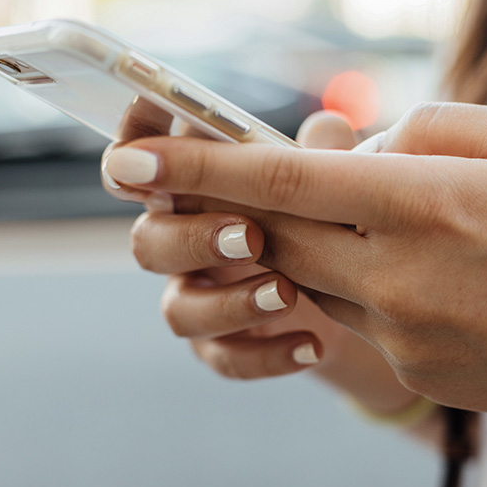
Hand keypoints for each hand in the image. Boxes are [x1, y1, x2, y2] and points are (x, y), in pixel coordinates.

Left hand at [103, 102, 486, 419]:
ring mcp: (401, 333)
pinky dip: (364, 284)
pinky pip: (358, 317)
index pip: (283, 180)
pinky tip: (427, 276)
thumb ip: (428, 128)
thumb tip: (356, 147)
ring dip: (314, 243)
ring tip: (380, 222)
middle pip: (276, 235)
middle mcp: (398, 275)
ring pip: (312, 278)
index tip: (130, 161)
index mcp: (425, 204)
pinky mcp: (412, 369)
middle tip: (221, 185)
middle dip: (237, 207)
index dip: (199, 167)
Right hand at [112, 112, 386, 383]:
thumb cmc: (324, 217)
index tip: (148, 148)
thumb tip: (329, 127)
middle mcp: (182, 242)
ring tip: (289, 294)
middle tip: (251, 236)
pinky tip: (313, 345)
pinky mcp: (221, 346)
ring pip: (179, 310)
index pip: (142, 163)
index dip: (132, 150)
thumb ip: (322, 154)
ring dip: (230, 303)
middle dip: (194, 238)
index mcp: (193, 188)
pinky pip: (225, 358)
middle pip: (148, 242)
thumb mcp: (330, 182)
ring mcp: (198, 298)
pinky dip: (268, 354)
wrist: (354, 299)